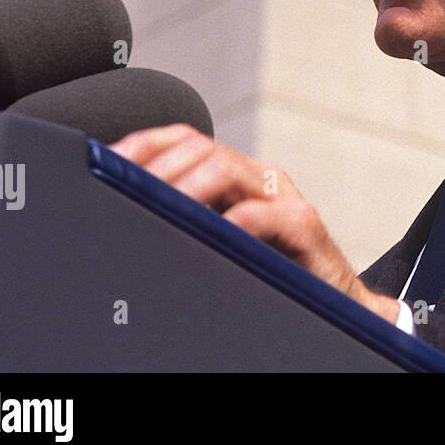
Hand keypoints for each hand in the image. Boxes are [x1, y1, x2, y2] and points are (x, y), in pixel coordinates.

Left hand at [110, 124, 400, 323]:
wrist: (339, 304)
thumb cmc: (276, 274)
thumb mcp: (224, 242)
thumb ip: (189, 221)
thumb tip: (122, 215)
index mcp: (238, 177)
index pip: (186, 140)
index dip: (144, 145)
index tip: (106, 162)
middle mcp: (260, 180)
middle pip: (200, 148)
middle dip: (155, 168)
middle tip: (123, 194)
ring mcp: (284, 200)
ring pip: (227, 170)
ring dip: (184, 189)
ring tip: (157, 211)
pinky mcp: (306, 229)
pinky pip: (268, 214)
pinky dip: (236, 219)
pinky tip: (212, 232)